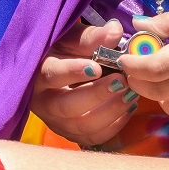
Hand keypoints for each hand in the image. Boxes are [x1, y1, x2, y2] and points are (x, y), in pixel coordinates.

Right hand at [30, 20, 140, 146]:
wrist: (61, 67)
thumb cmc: (65, 49)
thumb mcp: (72, 38)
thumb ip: (91, 36)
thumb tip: (115, 31)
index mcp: (39, 74)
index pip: (52, 75)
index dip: (73, 72)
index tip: (97, 67)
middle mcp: (44, 102)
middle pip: (66, 106)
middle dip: (96, 95)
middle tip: (121, 81)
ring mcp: (57, 122)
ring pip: (81, 126)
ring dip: (109, 111)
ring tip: (130, 93)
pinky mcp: (72, 133)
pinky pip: (93, 138)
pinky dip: (114, 125)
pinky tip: (129, 107)